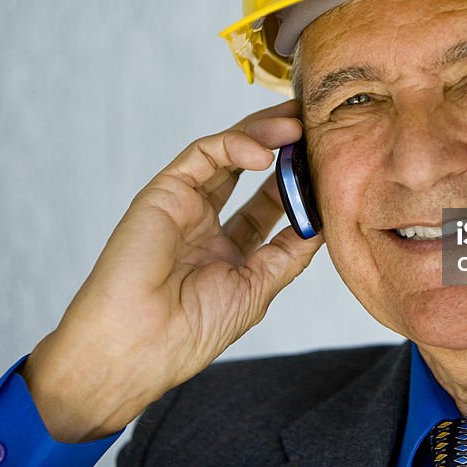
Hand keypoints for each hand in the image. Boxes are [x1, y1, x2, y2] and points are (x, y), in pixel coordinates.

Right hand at [21, 100, 322, 441]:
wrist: (142, 343)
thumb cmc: (191, 330)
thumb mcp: (257, 288)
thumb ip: (288, 253)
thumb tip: (322, 224)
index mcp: (224, 251)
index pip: (266, 204)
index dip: (295, 182)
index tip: (324, 166)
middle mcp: (203, 224)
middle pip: (248, 169)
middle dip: (282, 143)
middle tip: (312, 123)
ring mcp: (185, 205)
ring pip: (227, 152)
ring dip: (264, 134)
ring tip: (296, 127)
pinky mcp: (166, 191)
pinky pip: (205, 153)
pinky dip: (236, 144)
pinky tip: (265, 154)